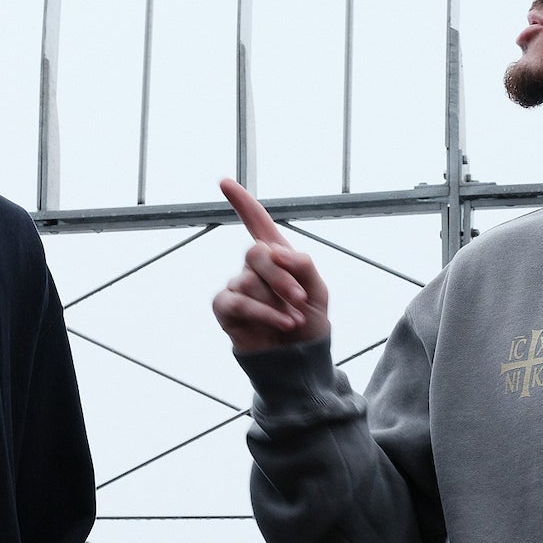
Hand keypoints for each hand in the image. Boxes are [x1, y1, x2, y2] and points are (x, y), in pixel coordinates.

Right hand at [211, 178, 330, 353]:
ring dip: (277, 302)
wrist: (299, 360)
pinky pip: (238, 300)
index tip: (224, 182)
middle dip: (281, 276)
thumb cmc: (308, 324)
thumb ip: (303, 265)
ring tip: (293, 321)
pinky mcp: (225, 308)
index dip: (242, 203)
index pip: (256, 223)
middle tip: (300, 299)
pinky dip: (263, 312)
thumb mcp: (318, 291)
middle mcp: (253, 269)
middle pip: (257, 252)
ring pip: (249, 279)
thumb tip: (275, 251)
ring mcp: (237, 287)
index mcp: (276, 257)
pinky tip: (282, 325)